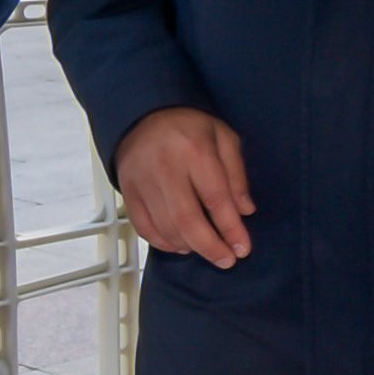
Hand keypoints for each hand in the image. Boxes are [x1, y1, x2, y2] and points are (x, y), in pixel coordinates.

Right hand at [116, 108, 254, 267]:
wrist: (144, 113)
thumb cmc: (191, 127)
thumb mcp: (223, 138)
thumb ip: (236, 174)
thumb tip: (245, 211)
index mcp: (195, 151)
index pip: (216, 198)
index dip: (231, 228)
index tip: (243, 249)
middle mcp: (166, 168)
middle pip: (187, 219)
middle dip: (210, 246)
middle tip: (226, 260)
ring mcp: (142, 181)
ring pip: (165, 227)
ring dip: (189, 246)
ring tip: (207, 250)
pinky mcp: (127, 191)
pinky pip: (143, 226)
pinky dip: (163, 242)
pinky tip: (180, 246)